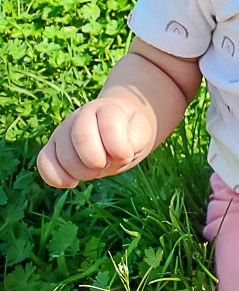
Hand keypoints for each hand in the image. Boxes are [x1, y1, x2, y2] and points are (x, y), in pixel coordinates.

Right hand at [37, 97, 154, 187]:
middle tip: (108, 164)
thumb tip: (120, 152)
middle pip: (81, 138)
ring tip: (95, 170)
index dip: (119, 148)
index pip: (109, 124)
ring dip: (82, 172)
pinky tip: (73, 182)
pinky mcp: (52, 146)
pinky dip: (56, 178)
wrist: (117, 129)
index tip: (127, 155)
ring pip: (63, 155)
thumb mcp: (142, 133)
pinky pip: (44, 162)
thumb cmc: (130, 132)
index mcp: (107, 108)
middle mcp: (82, 114)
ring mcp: (64, 129)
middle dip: (98, 161)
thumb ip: (136, 139)